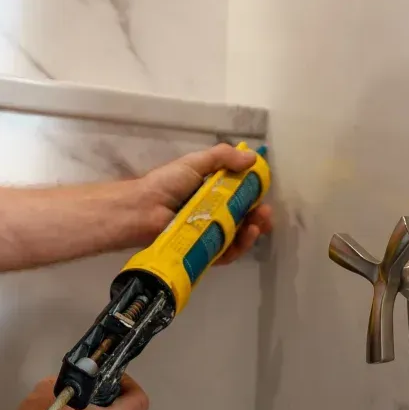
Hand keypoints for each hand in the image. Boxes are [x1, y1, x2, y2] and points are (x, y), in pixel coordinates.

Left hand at [133, 143, 274, 264]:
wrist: (142, 210)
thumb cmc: (166, 184)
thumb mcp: (194, 163)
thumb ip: (223, 157)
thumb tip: (254, 158)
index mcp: (209, 191)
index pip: (239, 194)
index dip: (254, 194)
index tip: (265, 191)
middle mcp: (211, 213)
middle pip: (242, 216)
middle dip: (258, 215)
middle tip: (266, 213)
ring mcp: (207, 234)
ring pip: (237, 235)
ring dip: (252, 230)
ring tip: (258, 223)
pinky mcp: (203, 252)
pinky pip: (225, 252)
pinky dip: (239, 246)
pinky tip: (246, 235)